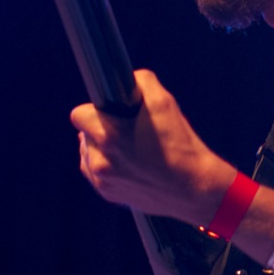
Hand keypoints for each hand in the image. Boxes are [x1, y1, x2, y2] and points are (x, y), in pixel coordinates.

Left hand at [69, 69, 235, 224]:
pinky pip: (96, 173)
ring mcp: (102, 181)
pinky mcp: (108, 194)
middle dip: (101, 128)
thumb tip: (126, 80)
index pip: (78, 114)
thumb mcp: (164, 101)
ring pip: (89, 153)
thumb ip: (140, 81)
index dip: (95, 109)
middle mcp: (100, 160)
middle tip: (127, 130)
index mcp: (108, 135)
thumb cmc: (180, 144)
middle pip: (84, 133)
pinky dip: (108, 166)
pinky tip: (129, 164)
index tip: (110, 112)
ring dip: (102, 148)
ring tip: (131, 149)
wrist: (195, 187)